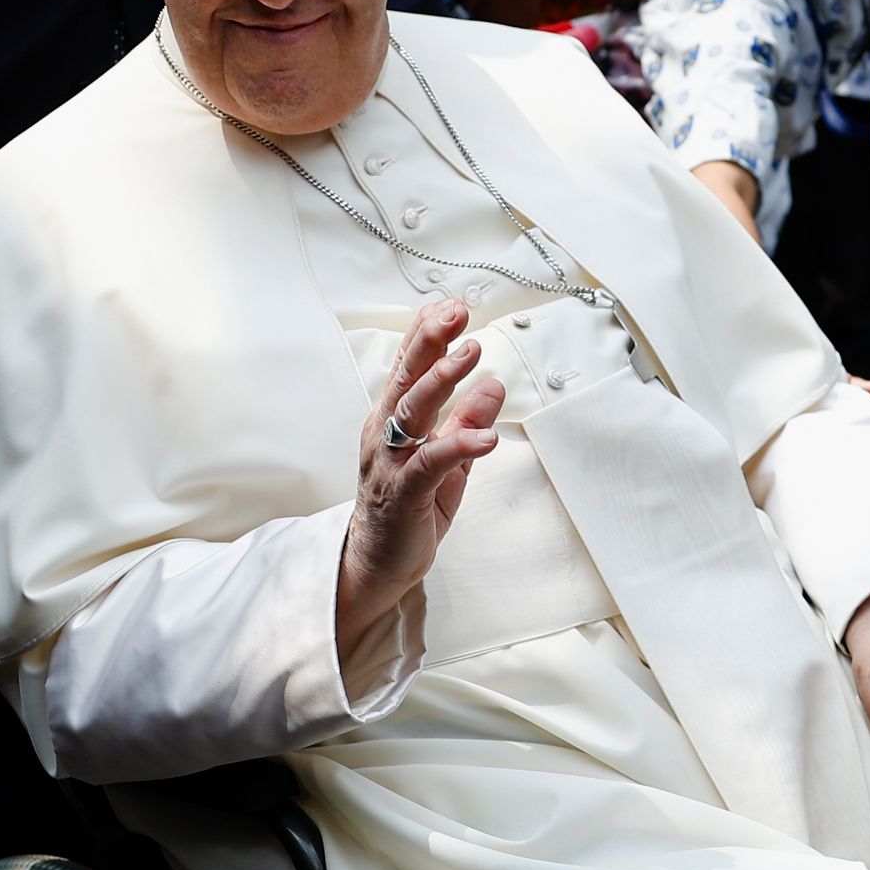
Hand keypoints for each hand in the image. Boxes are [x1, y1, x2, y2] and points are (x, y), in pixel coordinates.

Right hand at [336, 297, 503, 651]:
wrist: (377, 564)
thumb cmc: (408, 508)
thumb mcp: (446, 460)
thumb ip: (466, 422)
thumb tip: (493, 385)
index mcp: (392, 420)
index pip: (407, 367)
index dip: (427, 334)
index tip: (450, 305)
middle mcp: (385, 434)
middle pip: (406, 378)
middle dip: (431, 341)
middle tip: (456, 313)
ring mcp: (391, 463)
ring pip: (413, 412)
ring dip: (443, 380)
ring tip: (471, 355)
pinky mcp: (404, 494)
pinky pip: (430, 464)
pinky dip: (458, 446)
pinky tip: (486, 436)